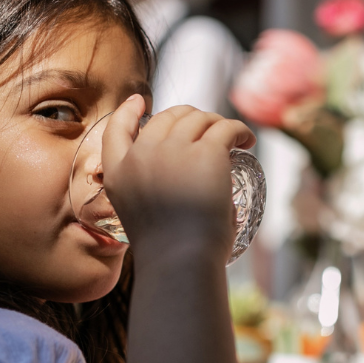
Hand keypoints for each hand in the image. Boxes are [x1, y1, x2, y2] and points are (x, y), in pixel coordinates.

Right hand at [101, 96, 255, 254]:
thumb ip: (153, 196)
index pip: (116, 130)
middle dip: (189, 118)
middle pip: (167, 117)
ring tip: (233, 138)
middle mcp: (141, 155)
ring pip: (198, 118)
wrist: (180, 260)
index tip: (139, 102)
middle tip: (208, 131)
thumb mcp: (143, 220)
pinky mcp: (206, 151)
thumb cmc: (168, 254)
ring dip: (216, 123)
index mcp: (117, 173)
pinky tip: (247, 141)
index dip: (128, 112)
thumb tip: (189, 188)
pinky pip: (226, 127)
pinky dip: (239, 130)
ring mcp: (173, 149)